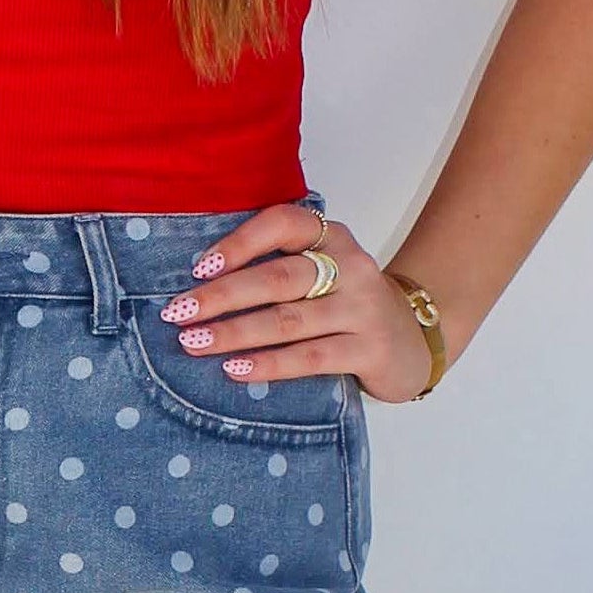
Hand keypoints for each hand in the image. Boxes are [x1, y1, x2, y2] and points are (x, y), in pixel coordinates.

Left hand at [156, 201, 436, 402]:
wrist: (414, 340)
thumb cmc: (348, 305)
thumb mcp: (323, 272)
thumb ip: (278, 267)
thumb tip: (200, 285)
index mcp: (333, 237)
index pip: (284, 223)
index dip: (240, 242)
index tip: (199, 267)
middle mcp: (351, 267)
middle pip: (278, 277)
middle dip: (222, 295)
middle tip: (178, 312)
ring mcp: (363, 309)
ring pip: (288, 320)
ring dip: (234, 332)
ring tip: (193, 342)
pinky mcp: (370, 350)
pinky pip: (309, 357)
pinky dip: (268, 364)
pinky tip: (234, 369)